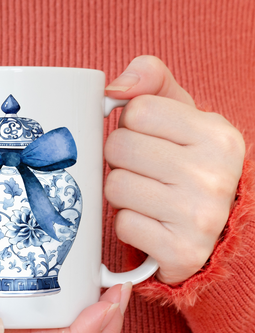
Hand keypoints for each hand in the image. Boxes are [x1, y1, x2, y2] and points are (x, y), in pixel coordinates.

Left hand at [104, 55, 244, 283]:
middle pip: (119, 147)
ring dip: (120, 193)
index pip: (136, 110)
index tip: (149, 140)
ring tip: (146, 196)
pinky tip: (150, 223)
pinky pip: (123, 226)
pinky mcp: (183, 252)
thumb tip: (114, 88)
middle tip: (143, 171)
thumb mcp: (182, 114)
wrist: (214, 228)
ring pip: (115, 186)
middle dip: (120, 159)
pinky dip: (129, 225)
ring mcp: (201, 216)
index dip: (132, 125)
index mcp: (218, 135)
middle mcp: (215, 175)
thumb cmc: (187, 162)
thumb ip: (153, 80)